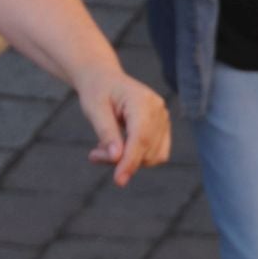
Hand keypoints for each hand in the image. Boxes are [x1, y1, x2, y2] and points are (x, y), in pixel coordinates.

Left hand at [72, 62, 170, 185]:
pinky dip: (136, 157)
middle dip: (120, 159)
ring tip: (101, 150)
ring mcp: (163, 119)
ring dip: (127, 160)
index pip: (140, 138)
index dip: (130, 161)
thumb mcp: (94, 109)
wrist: (103, 78)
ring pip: (152, 156)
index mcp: (142, 100)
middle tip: (94, 155)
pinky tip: (116, 149)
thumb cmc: (96, 91)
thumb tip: (117, 158)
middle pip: (145, 149)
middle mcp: (158, 109)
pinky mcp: (162, 129)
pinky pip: (155, 153)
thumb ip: (106, 133)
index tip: (118, 180)